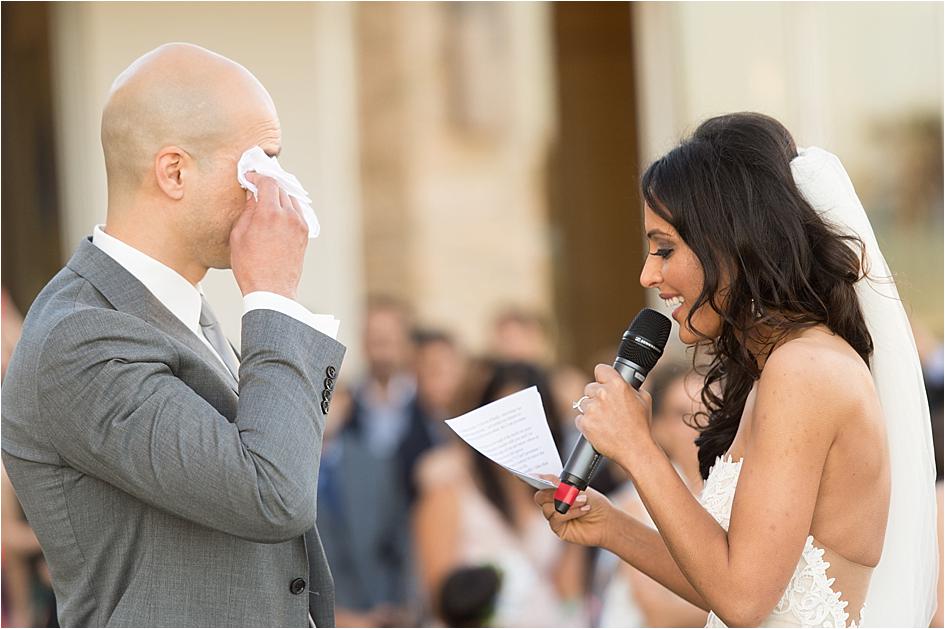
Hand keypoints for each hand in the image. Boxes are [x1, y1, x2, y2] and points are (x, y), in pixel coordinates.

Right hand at [230, 173, 308, 298]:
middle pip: (280, 188)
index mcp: (269, 213)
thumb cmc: (251, 267)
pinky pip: (297, 212)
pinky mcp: (304, 233)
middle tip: (256, 186)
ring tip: (267, 199)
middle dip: (268, 184)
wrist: (272, 290)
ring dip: (279, 195)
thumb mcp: (238, 236)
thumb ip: (246, 211)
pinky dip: (287, 207)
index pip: (268, 182)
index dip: (257, 176)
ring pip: (290, 199)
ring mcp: (299, 224)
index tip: (249, 177)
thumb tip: (251, 196)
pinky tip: (278, 212)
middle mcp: (288, 216)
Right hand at [534, 475, 615, 547]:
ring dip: (567, 502)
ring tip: (583, 501)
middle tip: (566, 491)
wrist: (607, 520)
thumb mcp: (578, 488)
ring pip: (548, 508)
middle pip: (539, 497)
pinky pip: (556, 518)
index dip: (538, 479)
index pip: (541, 484)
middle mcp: (553, 504)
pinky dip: (570, 512)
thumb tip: (546, 479)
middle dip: (552, 492)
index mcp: (556, 491)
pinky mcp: (559, 528)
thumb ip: (560, 483)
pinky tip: (584, 510)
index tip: (537, 476)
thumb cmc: (595, 504)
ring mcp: (555, 517)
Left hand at [575, 364, 653, 463]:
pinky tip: (599, 428)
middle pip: (589, 387)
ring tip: (605, 420)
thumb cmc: (641, 426)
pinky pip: (580, 418)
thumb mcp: (644, 399)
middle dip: (596, 396)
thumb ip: (631, 387)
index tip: (602, 381)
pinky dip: (586, 423)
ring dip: (591, 410)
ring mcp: (592, 409)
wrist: (635, 449)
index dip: (602, 376)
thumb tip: (626, 383)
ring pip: (583, 403)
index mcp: (617, 385)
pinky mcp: (585, 423)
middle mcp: (602, 394)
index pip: (600, 369)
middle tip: (607, 407)